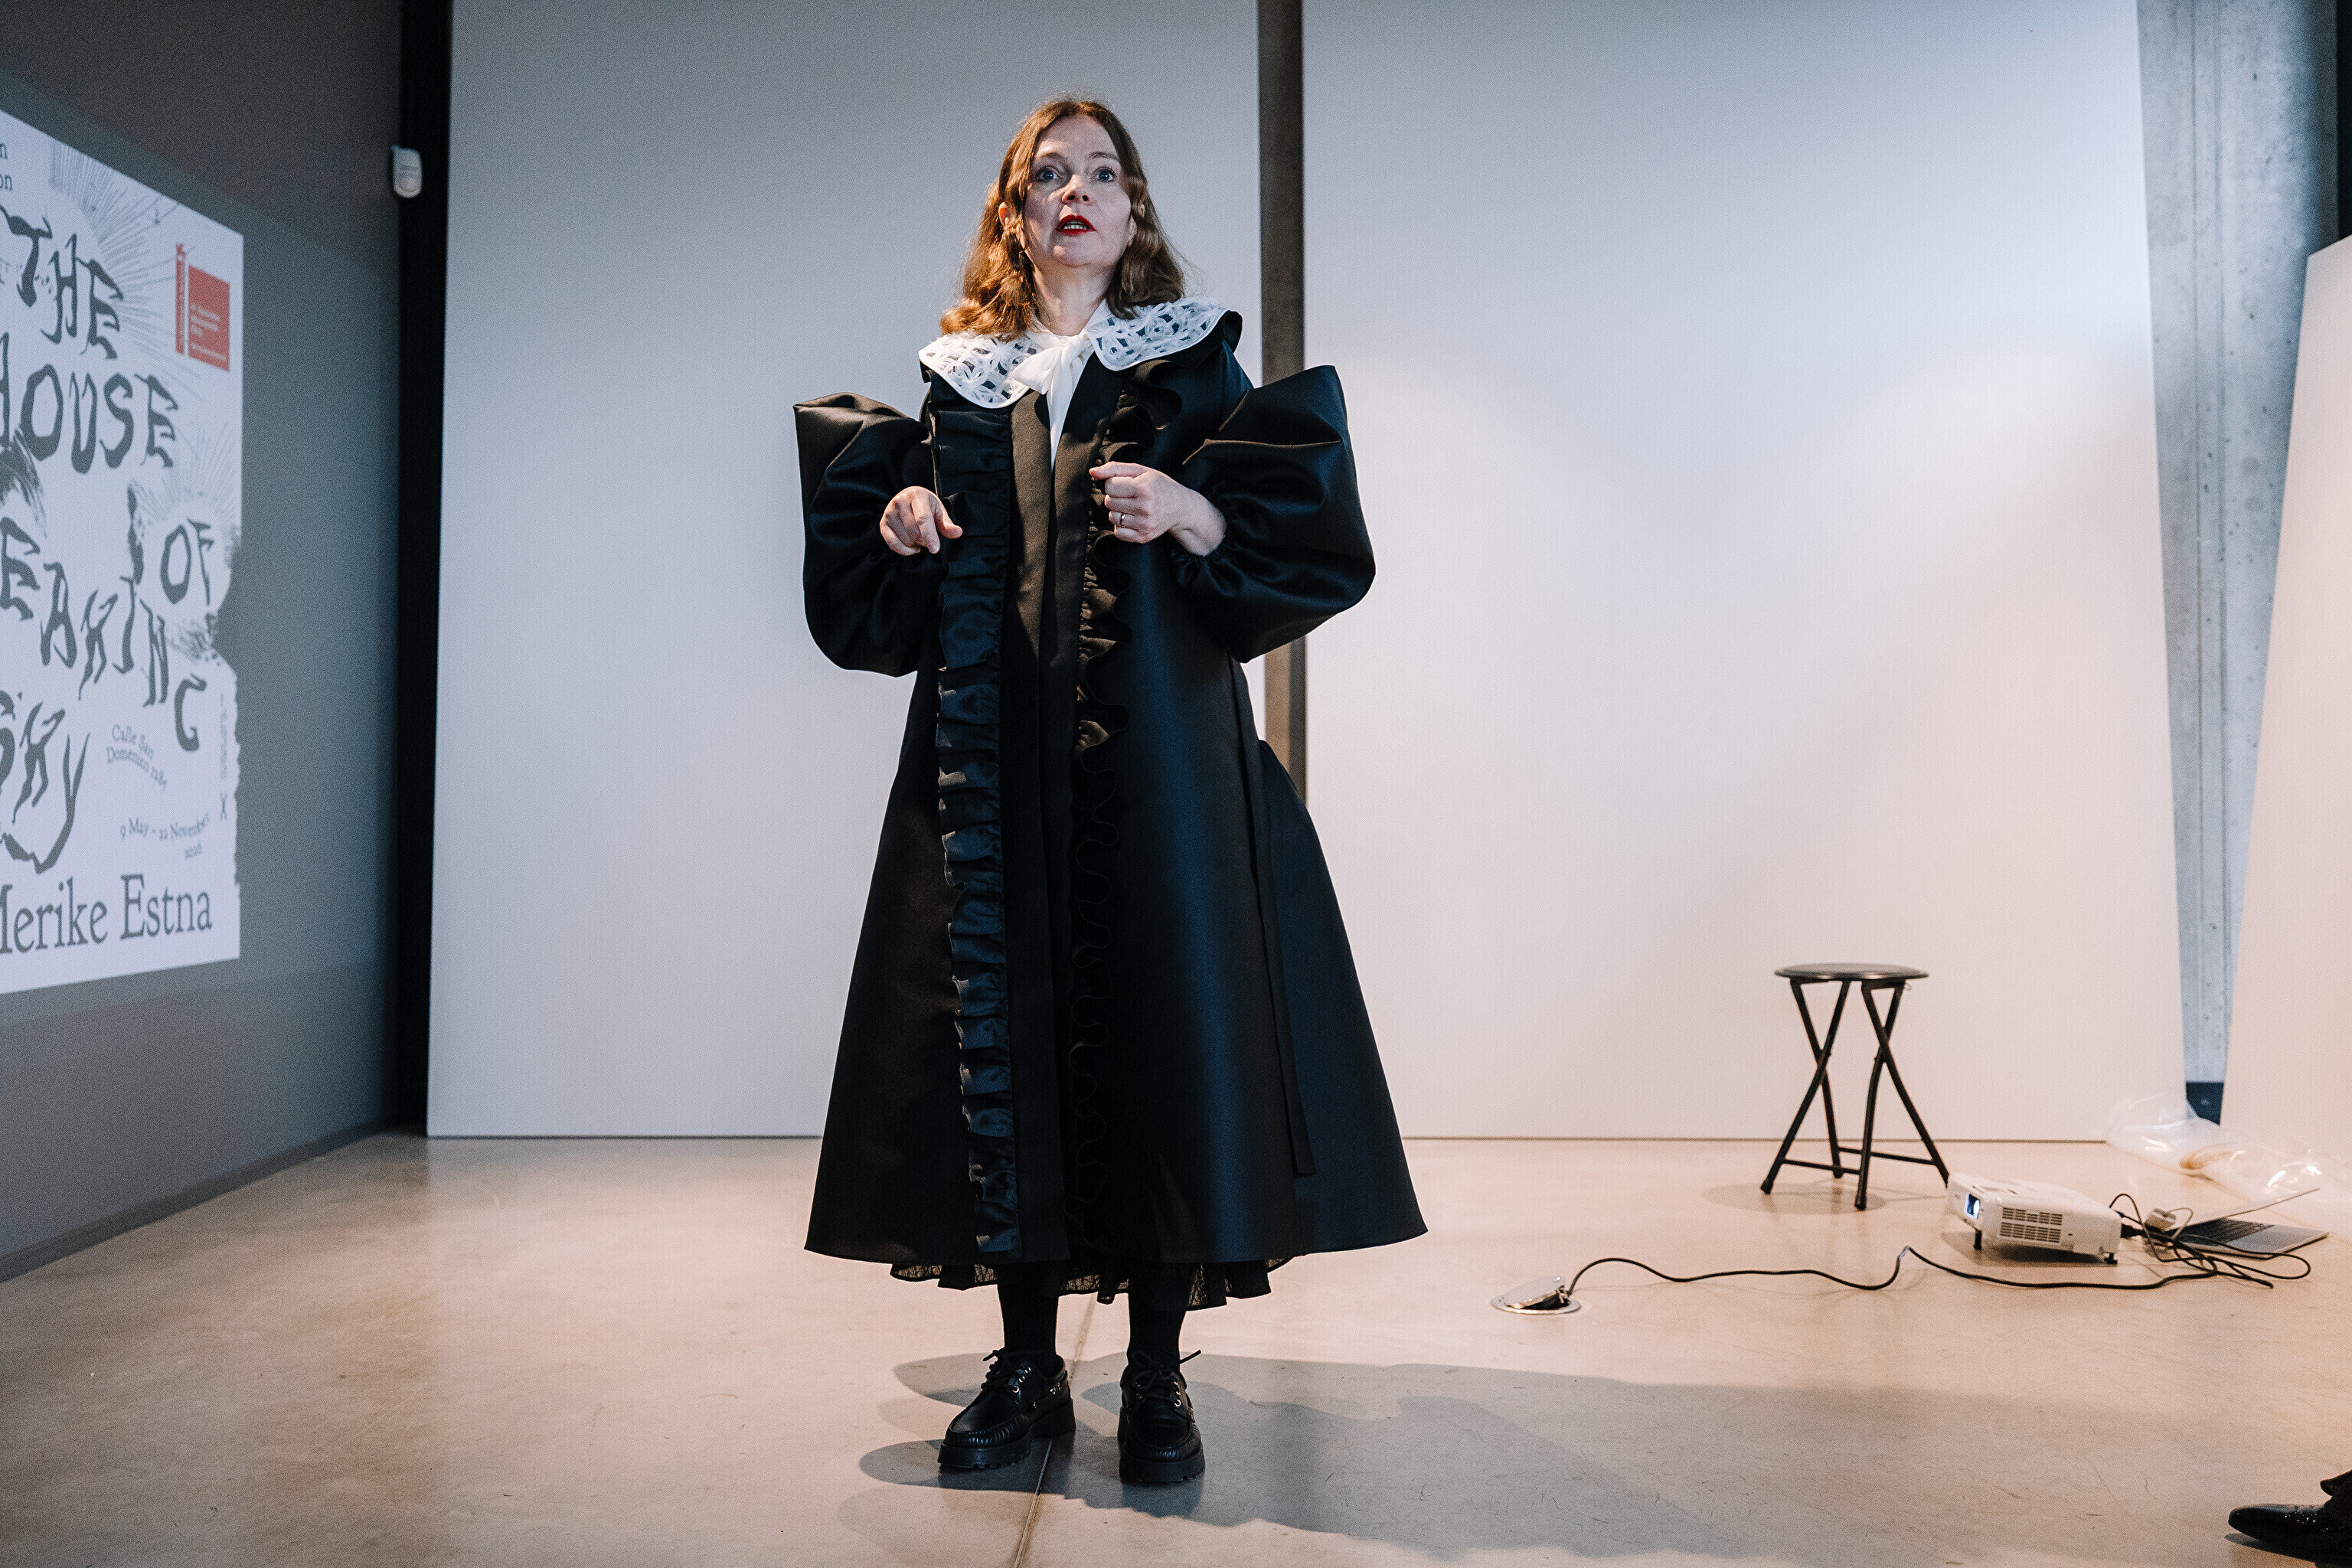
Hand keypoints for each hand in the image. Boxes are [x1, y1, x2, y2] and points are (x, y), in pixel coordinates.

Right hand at [879, 486, 961, 554]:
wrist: (909, 498)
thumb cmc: (926, 506)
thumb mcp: (939, 511)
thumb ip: (947, 524)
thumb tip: (957, 533)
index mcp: (916, 496)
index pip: (923, 519)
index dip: (929, 536)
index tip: (935, 549)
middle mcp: (900, 502)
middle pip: (915, 532)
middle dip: (925, 540)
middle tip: (929, 535)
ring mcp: (889, 513)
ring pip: (906, 540)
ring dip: (916, 544)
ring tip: (920, 536)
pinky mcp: (883, 523)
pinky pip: (892, 544)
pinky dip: (904, 550)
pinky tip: (912, 548)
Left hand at [1090, 462, 1226, 555]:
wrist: (1181, 507)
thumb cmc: (1159, 485)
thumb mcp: (1140, 470)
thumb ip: (1114, 468)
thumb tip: (1092, 472)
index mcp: (1143, 488)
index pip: (1109, 486)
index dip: (1114, 483)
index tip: (1125, 484)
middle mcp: (1144, 507)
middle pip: (1109, 502)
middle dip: (1116, 497)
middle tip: (1130, 495)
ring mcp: (1144, 524)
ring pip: (1112, 517)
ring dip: (1118, 512)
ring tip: (1133, 507)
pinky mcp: (1143, 537)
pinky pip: (1118, 532)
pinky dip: (1122, 526)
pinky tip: (1133, 518)